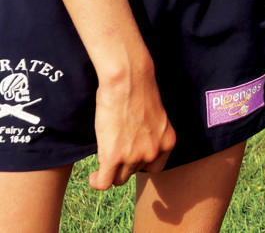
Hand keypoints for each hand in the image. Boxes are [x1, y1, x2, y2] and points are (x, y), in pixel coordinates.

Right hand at [89, 62, 174, 188]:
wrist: (128, 81)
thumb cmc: (138, 92)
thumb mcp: (154, 119)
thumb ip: (149, 136)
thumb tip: (134, 146)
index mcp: (167, 142)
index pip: (155, 167)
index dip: (141, 164)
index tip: (131, 157)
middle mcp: (153, 152)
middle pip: (134, 173)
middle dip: (124, 165)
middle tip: (114, 152)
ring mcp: (134, 156)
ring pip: (119, 179)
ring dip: (111, 173)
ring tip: (103, 164)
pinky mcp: (114, 157)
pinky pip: (105, 183)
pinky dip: (98, 182)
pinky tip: (94, 176)